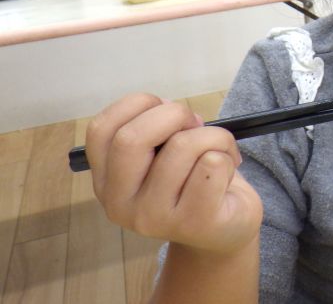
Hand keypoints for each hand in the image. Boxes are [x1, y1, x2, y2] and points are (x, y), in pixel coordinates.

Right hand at [86, 93, 262, 254]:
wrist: (222, 232)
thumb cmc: (192, 182)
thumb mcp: (163, 154)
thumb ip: (158, 130)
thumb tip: (171, 109)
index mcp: (106, 180)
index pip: (101, 128)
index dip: (139, 104)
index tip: (166, 109)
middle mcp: (120, 203)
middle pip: (131, 138)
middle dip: (174, 114)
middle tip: (195, 125)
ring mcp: (154, 217)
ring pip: (183, 146)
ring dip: (214, 135)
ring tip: (220, 151)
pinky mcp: (193, 222)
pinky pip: (213, 164)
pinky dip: (228, 156)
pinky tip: (227, 172)